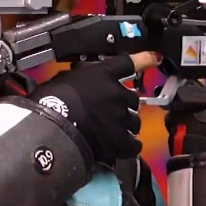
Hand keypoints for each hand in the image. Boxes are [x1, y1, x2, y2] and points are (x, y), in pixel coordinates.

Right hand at [28, 52, 159, 165]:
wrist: (52, 126)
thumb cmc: (50, 100)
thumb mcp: (64, 79)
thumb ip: (79, 79)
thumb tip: (79, 83)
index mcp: (103, 75)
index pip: (128, 63)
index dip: (144, 60)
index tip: (154, 58)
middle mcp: (117, 93)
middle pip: (133, 98)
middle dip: (124, 104)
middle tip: (111, 112)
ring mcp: (121, 117)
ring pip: (135, 121)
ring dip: (127, 125)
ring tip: (114, 131)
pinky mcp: (120, 140)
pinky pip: (134, 144)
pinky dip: (129, 146)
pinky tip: (122, 147)